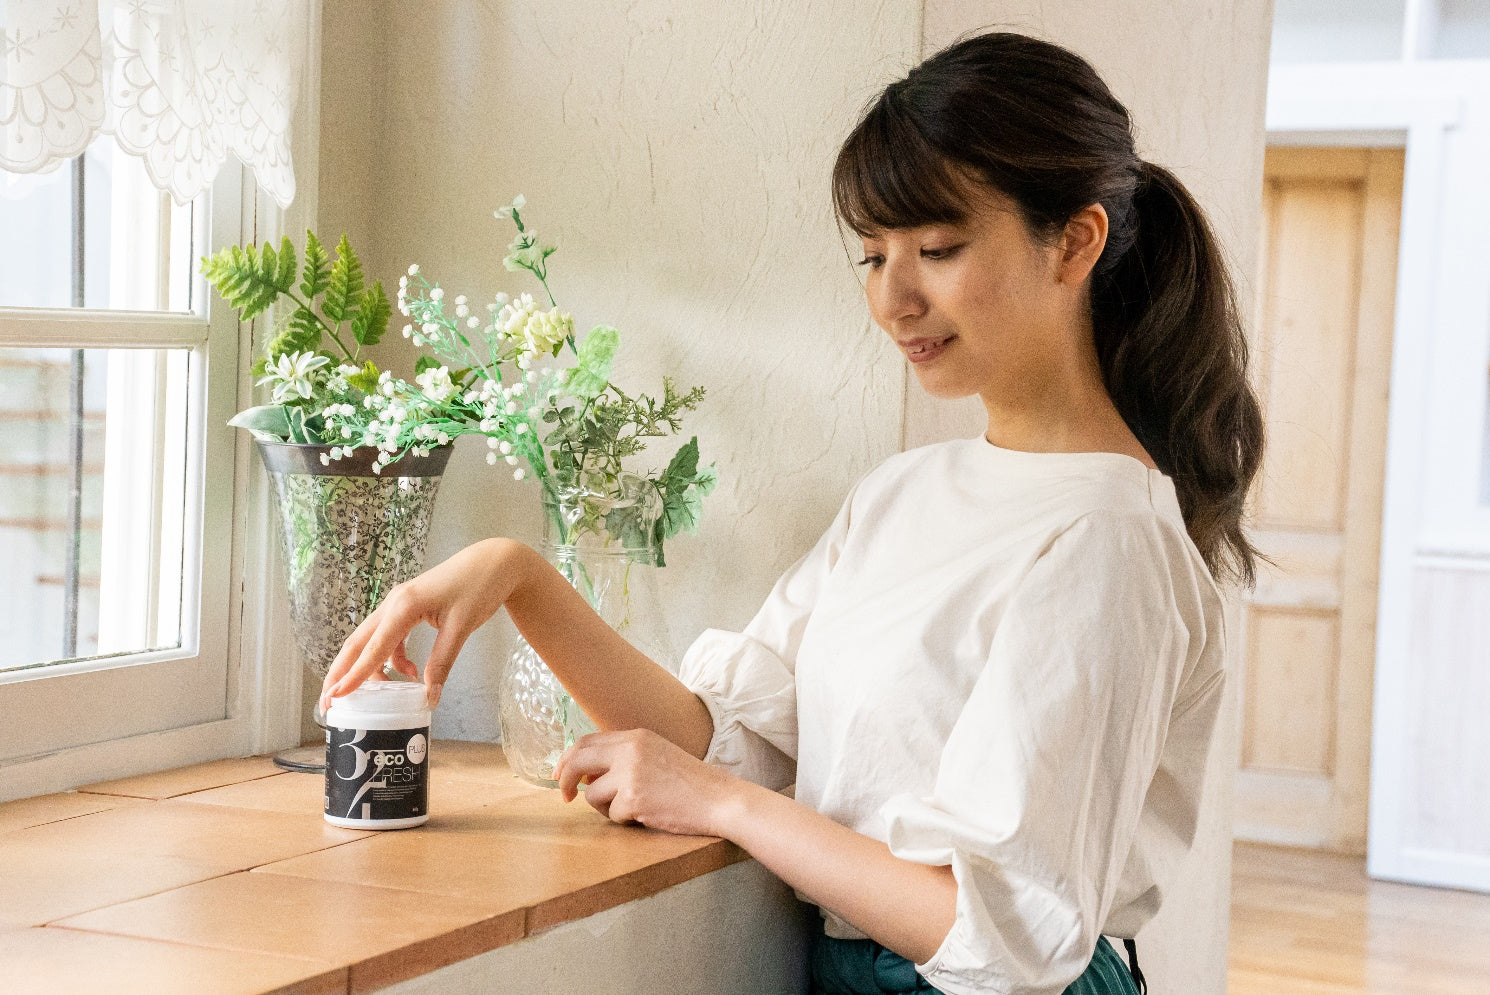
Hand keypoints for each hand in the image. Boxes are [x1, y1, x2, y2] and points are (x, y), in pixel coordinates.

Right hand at [319, 538, 525, 711]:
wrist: (494, 562)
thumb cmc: (479, 587)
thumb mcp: (462, 627)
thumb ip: (442, 662)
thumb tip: (429, 698)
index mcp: (403, 606)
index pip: (372, 648)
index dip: (354, 676)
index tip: (335, 697)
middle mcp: (393, 603)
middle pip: (358, 643)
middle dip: (343, 672)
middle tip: (329, 702)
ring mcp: (398, 603)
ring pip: (372, 641)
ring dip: (371, 667)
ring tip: (379, 693)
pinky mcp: (408, 607)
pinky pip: (389, 637)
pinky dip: (392, 657)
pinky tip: (409, 672)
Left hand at [553, 729, 742, 837]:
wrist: (720, 799)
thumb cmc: (692, 783)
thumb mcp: (657, 755)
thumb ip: (624, 757)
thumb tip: (587, 773)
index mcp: (636, 736)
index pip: (587, 741)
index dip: (568, 758)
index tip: (561, 774)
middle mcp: (630, 749)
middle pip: (578, 759)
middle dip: (566, 779)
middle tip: (566, 796)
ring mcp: (631, 773)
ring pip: (593, 794)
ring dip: (606, 807)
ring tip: (633, 809)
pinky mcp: (634, 798)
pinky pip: (612, 814)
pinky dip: (625, 820)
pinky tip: (648, 815)